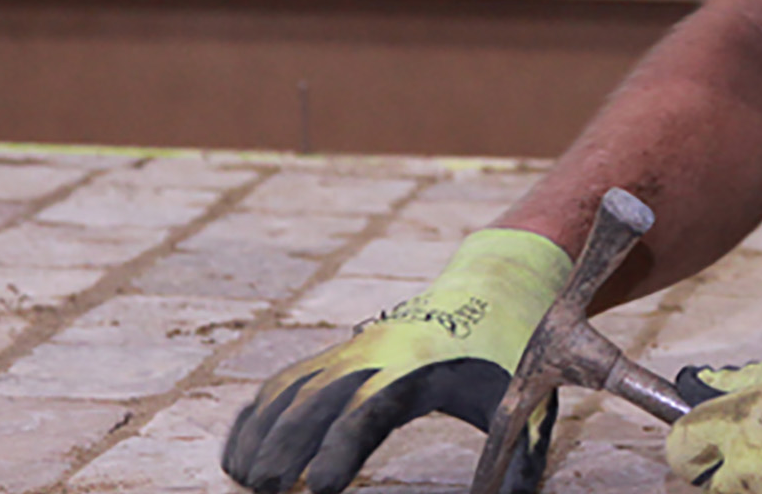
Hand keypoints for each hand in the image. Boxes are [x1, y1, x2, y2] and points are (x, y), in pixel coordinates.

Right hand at [221, 228, 571, 493]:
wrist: (492, 287)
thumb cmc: (508, 354)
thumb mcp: (523, 401)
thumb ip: (518, 458)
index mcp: (421, 368)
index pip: (370, 408)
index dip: (342, 447)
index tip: (321, 488)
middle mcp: (376, 354)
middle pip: (317, 399)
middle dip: (287, 445)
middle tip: (267, 490)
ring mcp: (351, 350)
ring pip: (291, 388)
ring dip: (261, 432)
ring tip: (243, 480)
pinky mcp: (338, 353)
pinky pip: (286, 381)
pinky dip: (257, 415)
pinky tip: (237, 455)